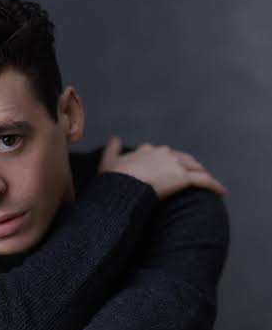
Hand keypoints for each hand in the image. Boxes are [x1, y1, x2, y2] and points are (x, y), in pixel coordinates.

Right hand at [98, 136, 226, 199]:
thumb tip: (114, 138)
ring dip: (203, 173)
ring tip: (209, 182)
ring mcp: (174, 164)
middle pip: (182, 158)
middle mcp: (163, 153)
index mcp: (148, 150)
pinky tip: (221, 191)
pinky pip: (203, 180)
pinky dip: (214, 185)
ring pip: (195, 167)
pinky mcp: (183, 177)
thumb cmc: (114, 178)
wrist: (122, 187)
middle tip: (194, 175)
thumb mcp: (108, 162)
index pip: (163, 153)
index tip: (171, 169)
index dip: (169, 161)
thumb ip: (112, 149)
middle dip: (189, 165)